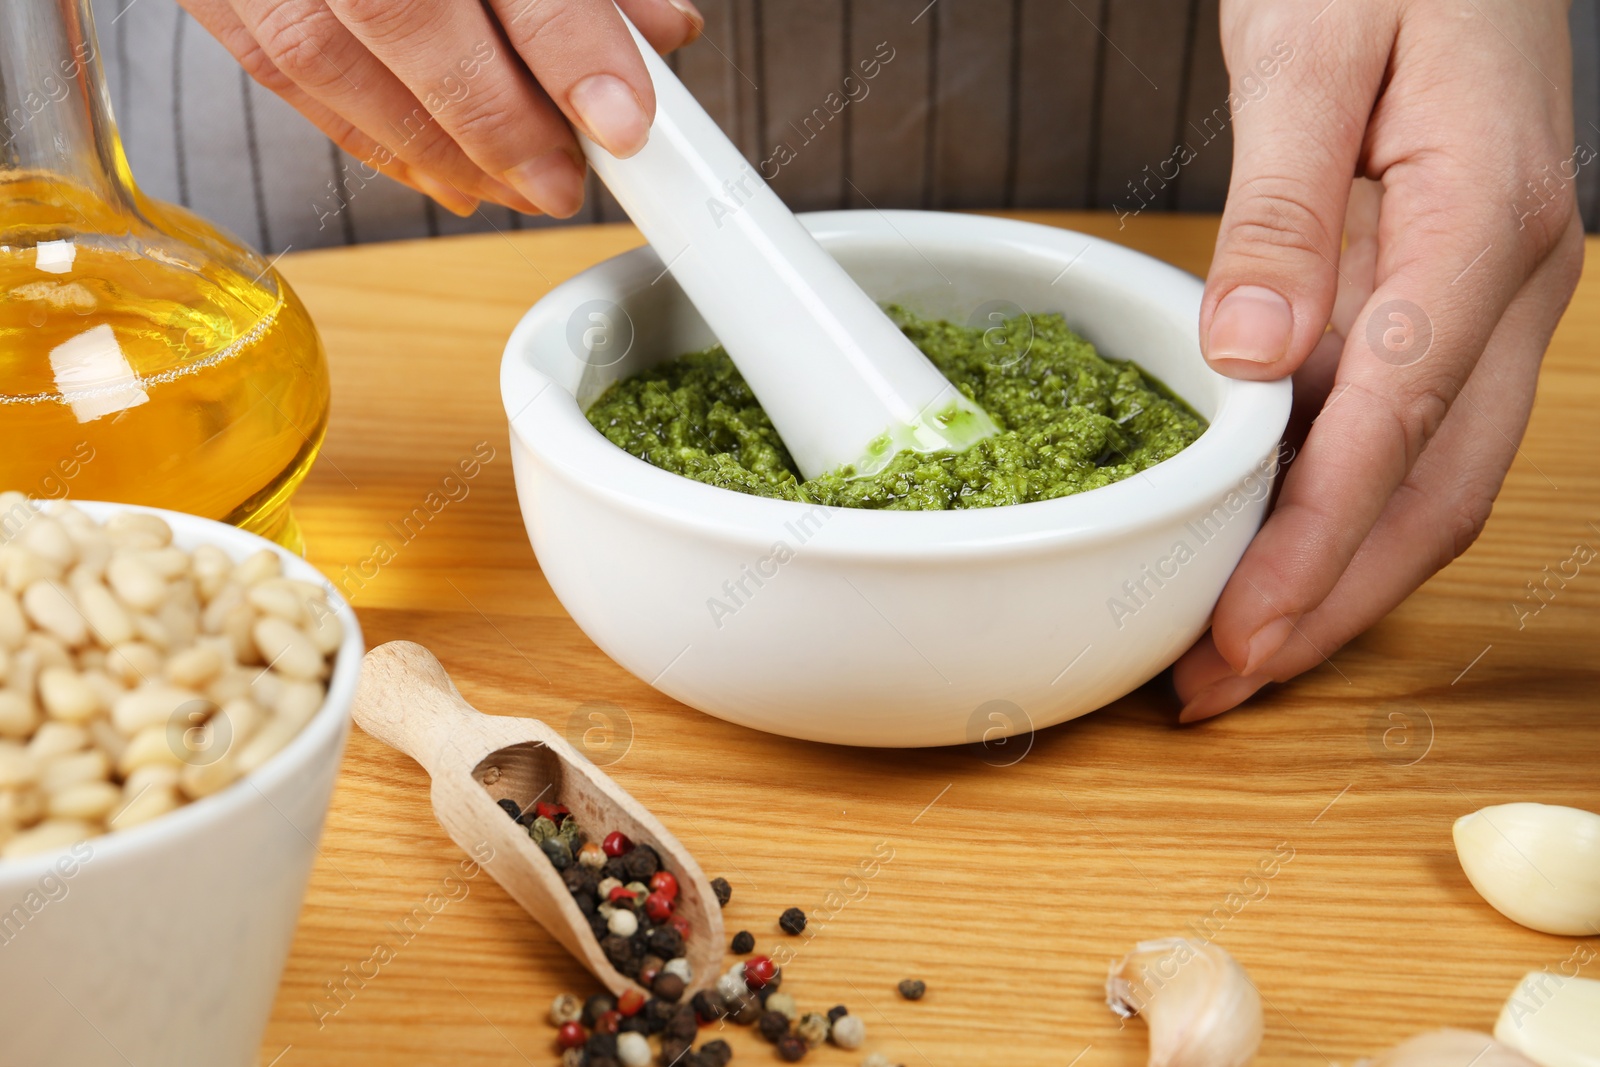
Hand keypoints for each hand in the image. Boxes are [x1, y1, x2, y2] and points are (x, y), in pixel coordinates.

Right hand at [180, 0, 703, 217]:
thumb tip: (661, 32)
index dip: (569, 45)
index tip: (622, 121)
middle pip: (405, 13)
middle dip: (496, 121)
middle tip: (562, 185)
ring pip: (326, 56)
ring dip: (432, 147)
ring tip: (512, 190)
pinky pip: (278, 69)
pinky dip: (366, 137)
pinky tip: (439, 173)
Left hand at [1174, 0, 1583, 720]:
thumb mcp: (1311, 48)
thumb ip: (1284, 209)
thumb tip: (1254, 357)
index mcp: (1488, 218)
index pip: (1394, 424)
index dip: (1312, 547)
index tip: (1238, 633)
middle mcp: (1517, 276)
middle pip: (1435, 490)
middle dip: (1328, 605)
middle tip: (1220, 685)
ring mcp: (1499, 294)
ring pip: (1435, 480)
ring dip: (1340, 580)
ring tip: (1237, 651)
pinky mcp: (1458, 296)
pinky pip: (1413, 431)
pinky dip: (1346, 511)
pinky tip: (1275, 549)